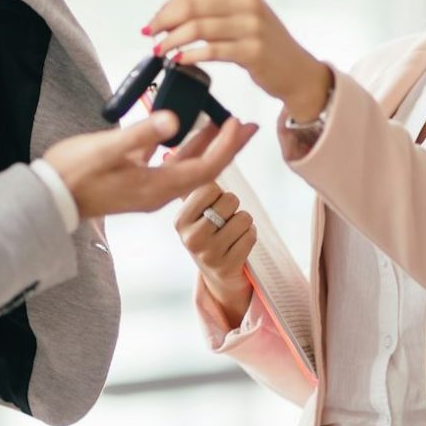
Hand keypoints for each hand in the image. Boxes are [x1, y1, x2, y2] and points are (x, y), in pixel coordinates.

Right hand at [43, 111, 257, 220]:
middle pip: (204, 168)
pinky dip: (183, 147)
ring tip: (222, 123)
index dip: (225, 146)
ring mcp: (148, 188)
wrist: (49, 198)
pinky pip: (170, 164)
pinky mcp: (136, 182)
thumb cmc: (74, 173)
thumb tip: (173, 120)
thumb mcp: (107, 150)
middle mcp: (158, 191)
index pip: (206, 168)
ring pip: (188, 166)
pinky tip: (183, 131)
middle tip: (246, 124)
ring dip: (206, 145)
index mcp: (157, 187)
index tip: (238, 123)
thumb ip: (141, 134)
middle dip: (226, 145)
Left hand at [145, 0, 331, 121]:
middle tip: (151, 36)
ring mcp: (253, 27)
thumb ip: (212, 11)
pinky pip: (211, 51)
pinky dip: (189, 55)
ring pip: (198, 28)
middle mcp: (249, 3)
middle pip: (192, 6)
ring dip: (172, 40)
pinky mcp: (253, 51)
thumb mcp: (243, 17)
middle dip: (165, 21)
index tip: (153, 22)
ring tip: (160, 51)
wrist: (297, 72)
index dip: (167, 7)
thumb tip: (168, 16)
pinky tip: (178, 61)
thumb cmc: (264, 46)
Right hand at [175, 178, 254, 327]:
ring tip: (232, 232)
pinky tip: (238, 243)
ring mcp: (209, 254)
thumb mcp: (194, 212)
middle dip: (232, 206)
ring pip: (244, 218)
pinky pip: (251, 235)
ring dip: (243, 222)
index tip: (212, 204)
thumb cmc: (208, 232)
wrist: (217, 274)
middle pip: (229, 200)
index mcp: (180, 221)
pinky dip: (250, 235)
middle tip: (224, 220)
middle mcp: (191, 238)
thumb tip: (173, 151)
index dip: (217, 192)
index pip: (208, 187)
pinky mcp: (228, 266)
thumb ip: (190, 184)